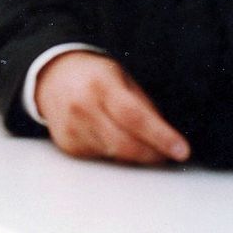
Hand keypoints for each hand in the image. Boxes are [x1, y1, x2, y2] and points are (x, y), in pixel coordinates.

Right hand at [35, 51, 189, 164]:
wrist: (50, 76)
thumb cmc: (92, 75)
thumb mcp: (121, 77)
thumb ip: (143, 105)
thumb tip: (166, 137)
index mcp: (100, 84)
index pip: (134, 116)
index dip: (160, 136)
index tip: (181, 150)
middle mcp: (82, 106)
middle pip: (124, 144)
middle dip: (152, 154)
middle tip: (166, 153)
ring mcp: (71, 126)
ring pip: (114, 155)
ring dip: (133, 154)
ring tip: (135, 138)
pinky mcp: (66, 143)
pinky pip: (100, 157)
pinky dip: (112, 151)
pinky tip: (109, 135)